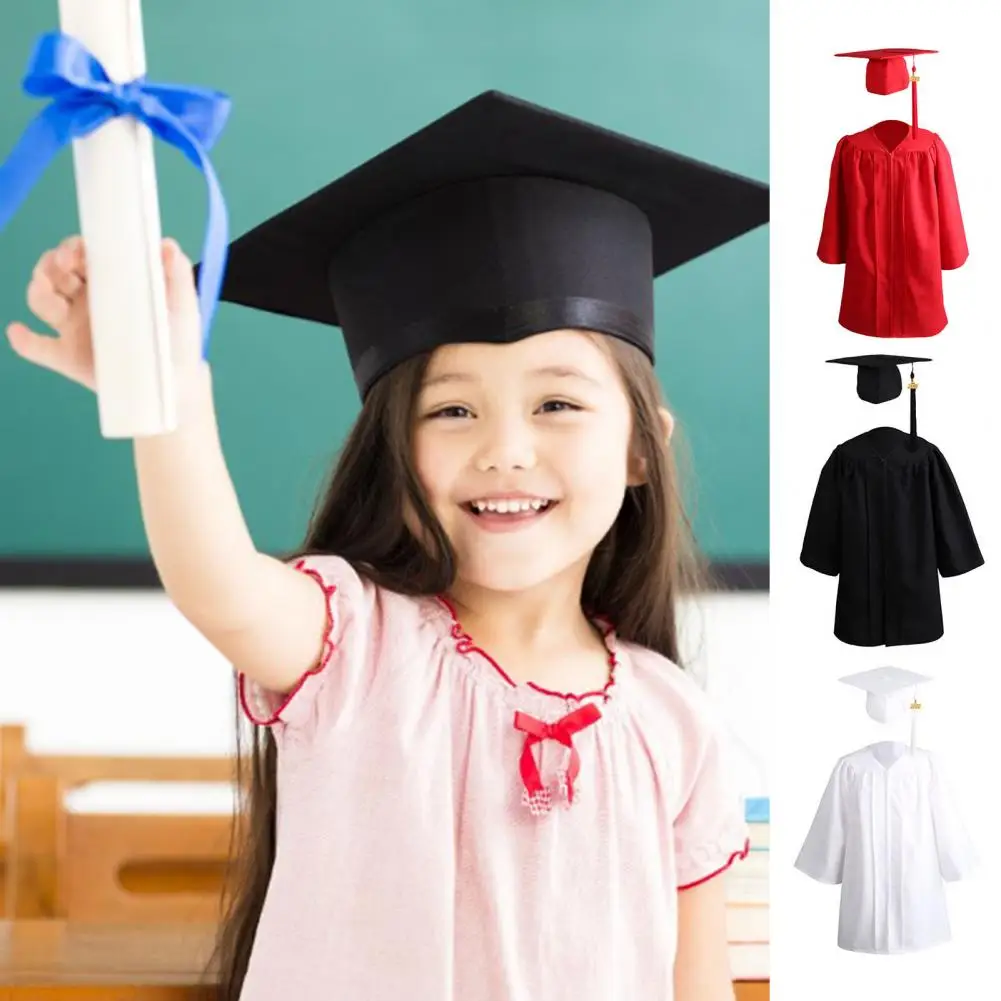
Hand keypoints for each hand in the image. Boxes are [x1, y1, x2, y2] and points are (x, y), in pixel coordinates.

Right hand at [6, 235, 203, 392]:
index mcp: (110, 285)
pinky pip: (39, 348)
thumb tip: (168, 245)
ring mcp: (76, 329)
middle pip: (55, 273)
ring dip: (38, 292)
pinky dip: (25, 340)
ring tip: (50, 298)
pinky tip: (19, 332)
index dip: (73, 248)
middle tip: (65, 267)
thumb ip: (178, 274)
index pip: (82, 257)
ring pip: (42, 301)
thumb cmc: (178, 341)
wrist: (176, 386)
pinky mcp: (70, 359)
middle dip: (52, 264)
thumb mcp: (183, 306)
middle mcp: (87, 302)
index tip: (77, 252)